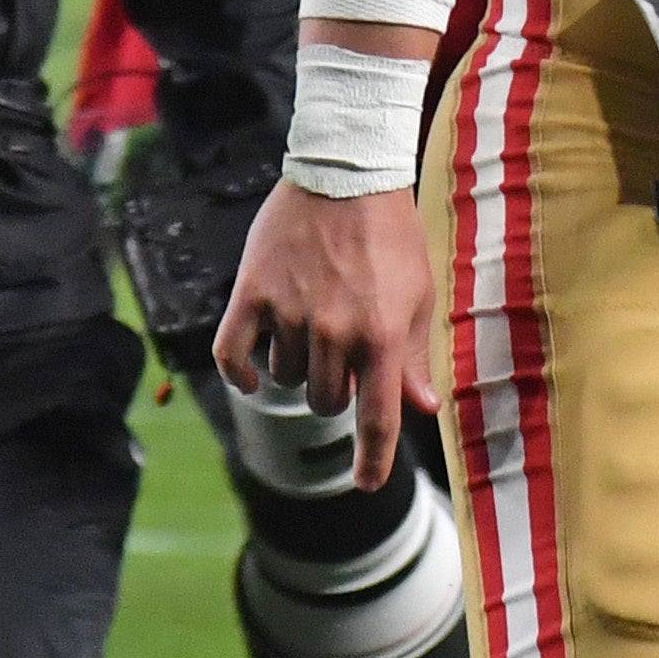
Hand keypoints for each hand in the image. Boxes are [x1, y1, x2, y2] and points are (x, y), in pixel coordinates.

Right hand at [218, 181, 441, 490]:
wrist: (348, 173)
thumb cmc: (392, 235)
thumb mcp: (417, 295)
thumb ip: (415, 356)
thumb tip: (423, 408)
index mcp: (382, 335)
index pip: (376, 419)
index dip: (371, 461)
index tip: (367, 484)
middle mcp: (335, 332)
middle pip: (326, 402)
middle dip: (335, 389)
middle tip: (342, 350)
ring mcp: (291, 313)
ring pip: (286, 379)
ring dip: (297, 368)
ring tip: (313, 324)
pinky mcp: (254, 293)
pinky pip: (234, 355)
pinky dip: (242, 373)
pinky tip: (253, 373)